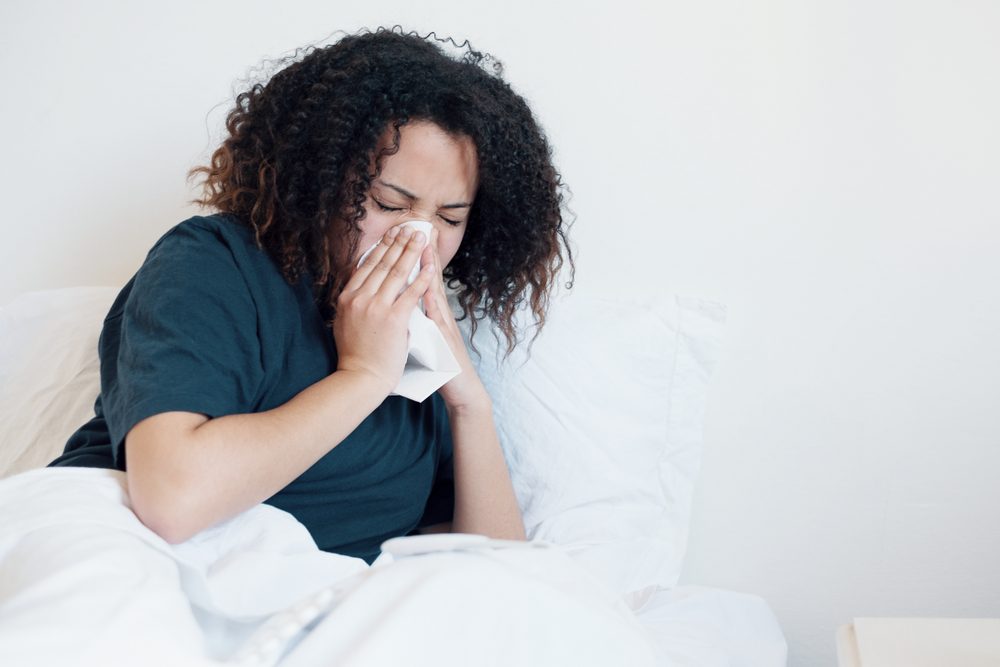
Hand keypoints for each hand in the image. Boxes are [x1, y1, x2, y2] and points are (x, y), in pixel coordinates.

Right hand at [332, 225, 435, 394]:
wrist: (361, 378)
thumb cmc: (355, 355)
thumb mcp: (344, 323)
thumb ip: (352, 304)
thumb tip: (356, 289)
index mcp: (347, 298)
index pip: (366, 265)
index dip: (381, 248)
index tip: (391, 235)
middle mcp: (359, 298)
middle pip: (383, 264)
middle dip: (398, 243)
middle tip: (410, 228)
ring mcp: (376, 307)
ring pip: (397, 272)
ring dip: (411, 252)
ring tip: (421, 238)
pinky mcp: (394, 319)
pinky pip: (412, 292)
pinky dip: (422, 278)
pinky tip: (430, 266)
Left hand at [419, 228, 490, 411]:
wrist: (462, 388)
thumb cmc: (441, 367)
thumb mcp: (426, 337)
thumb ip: (416, 319)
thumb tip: (402, 305)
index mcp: (431, 312)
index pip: (421, 280)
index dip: (415, 258)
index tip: (408, 236)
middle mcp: (439, 314)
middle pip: (430, 278)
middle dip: (424, 252)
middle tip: (420, 227)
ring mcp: (443, 325)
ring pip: (436, 292)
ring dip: (431, 269)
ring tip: (425, 246)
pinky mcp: (445, 340)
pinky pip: (437, 319)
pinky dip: (433, 302)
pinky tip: (427, 287)